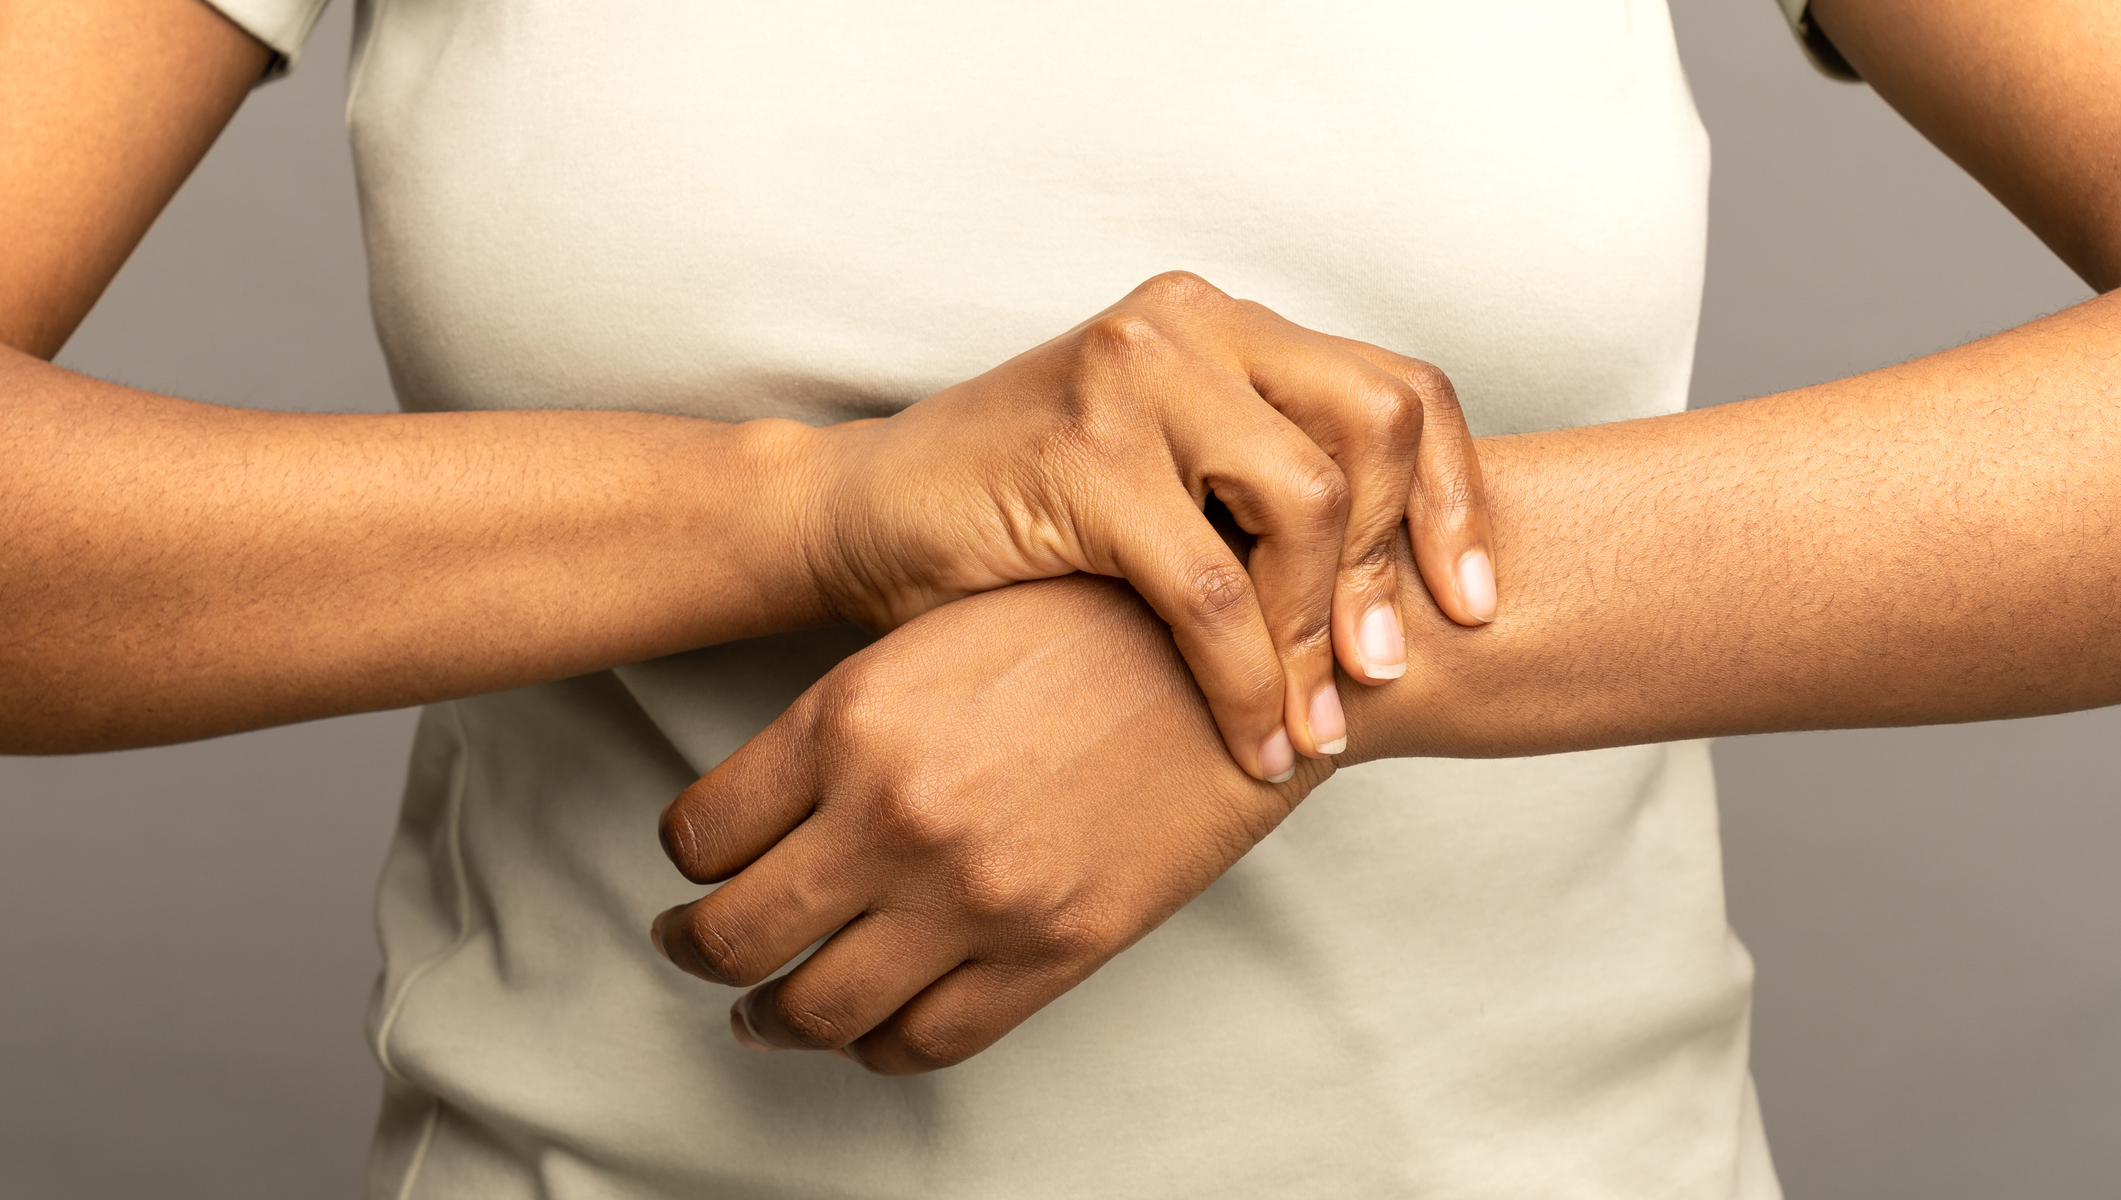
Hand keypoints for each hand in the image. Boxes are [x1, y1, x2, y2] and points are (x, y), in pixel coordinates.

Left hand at [651, 576, 1336, 1072]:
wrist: (1246, 655)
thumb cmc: (1099, 619)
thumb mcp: (943, 633)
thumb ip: (849, 720)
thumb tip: (774, 801)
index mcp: (853, 716)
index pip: (702, 828)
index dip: (683, 858)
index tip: (692, 866)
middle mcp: (896, 814)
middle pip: (733, 933)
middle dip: (696, 949)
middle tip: (692, 945)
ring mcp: (973, 894)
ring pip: (813, 1008)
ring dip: (770, 1017)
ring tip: (763, 1010)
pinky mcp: (1051, 951)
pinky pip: (925, 1041)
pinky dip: (875, 1048)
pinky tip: (868, 1030)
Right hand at [806, 271, 1491, 780]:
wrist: (865, 519)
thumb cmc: (1022, 519)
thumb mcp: (1169, 485)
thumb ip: (1266, 500)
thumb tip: (1408, 600)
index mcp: (1226, 327)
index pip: (1398, 389)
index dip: (1454, 500)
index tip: (1470, 604)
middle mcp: (1191, 327)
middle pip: (1378, 422)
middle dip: (1398, 560)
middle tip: (1384, 669)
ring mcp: (1133, 375)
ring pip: (1304, 501)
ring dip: (1322, 633)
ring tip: (1314, 725)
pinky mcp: (1080, 453)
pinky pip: (1210, 584)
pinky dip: (1247, 678)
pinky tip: (1252, 740)